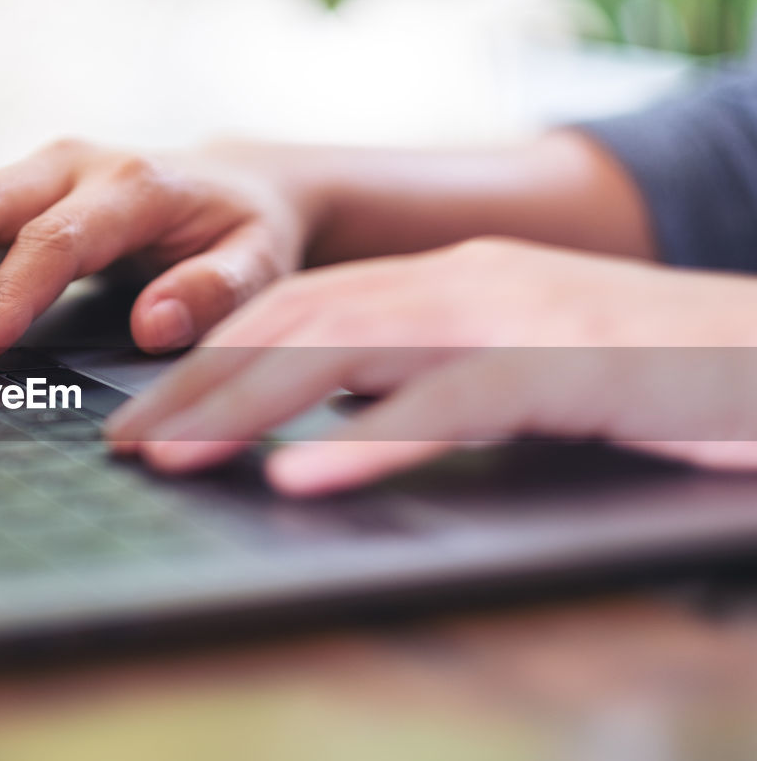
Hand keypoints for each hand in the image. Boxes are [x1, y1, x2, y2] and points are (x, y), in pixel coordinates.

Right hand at [0, 139, 310, 366]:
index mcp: (134, 184)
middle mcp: (72, 164)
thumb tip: (155, 326)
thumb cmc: (245, 233)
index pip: (55, 241)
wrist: (234, 184)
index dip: (6, 299)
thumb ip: (218, 291)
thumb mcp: (259, 261)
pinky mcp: (12, 190)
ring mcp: (35, 171)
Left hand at [105, 239, 756, 494]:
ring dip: (248, 405)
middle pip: (295, 324)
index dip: (211, 360)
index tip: (146, 414)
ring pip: (345, 350)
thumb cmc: (633, 371)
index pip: (295, 310)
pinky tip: (302, 477)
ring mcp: (504, 316)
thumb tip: (322, 422)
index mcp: (435, 283)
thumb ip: (416, 380)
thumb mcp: (503, 366)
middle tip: (128, 443)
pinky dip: (367, 439)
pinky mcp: (558, 365)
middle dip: (201, 384)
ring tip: (175, 455)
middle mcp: (453, 284)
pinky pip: (446, 402)